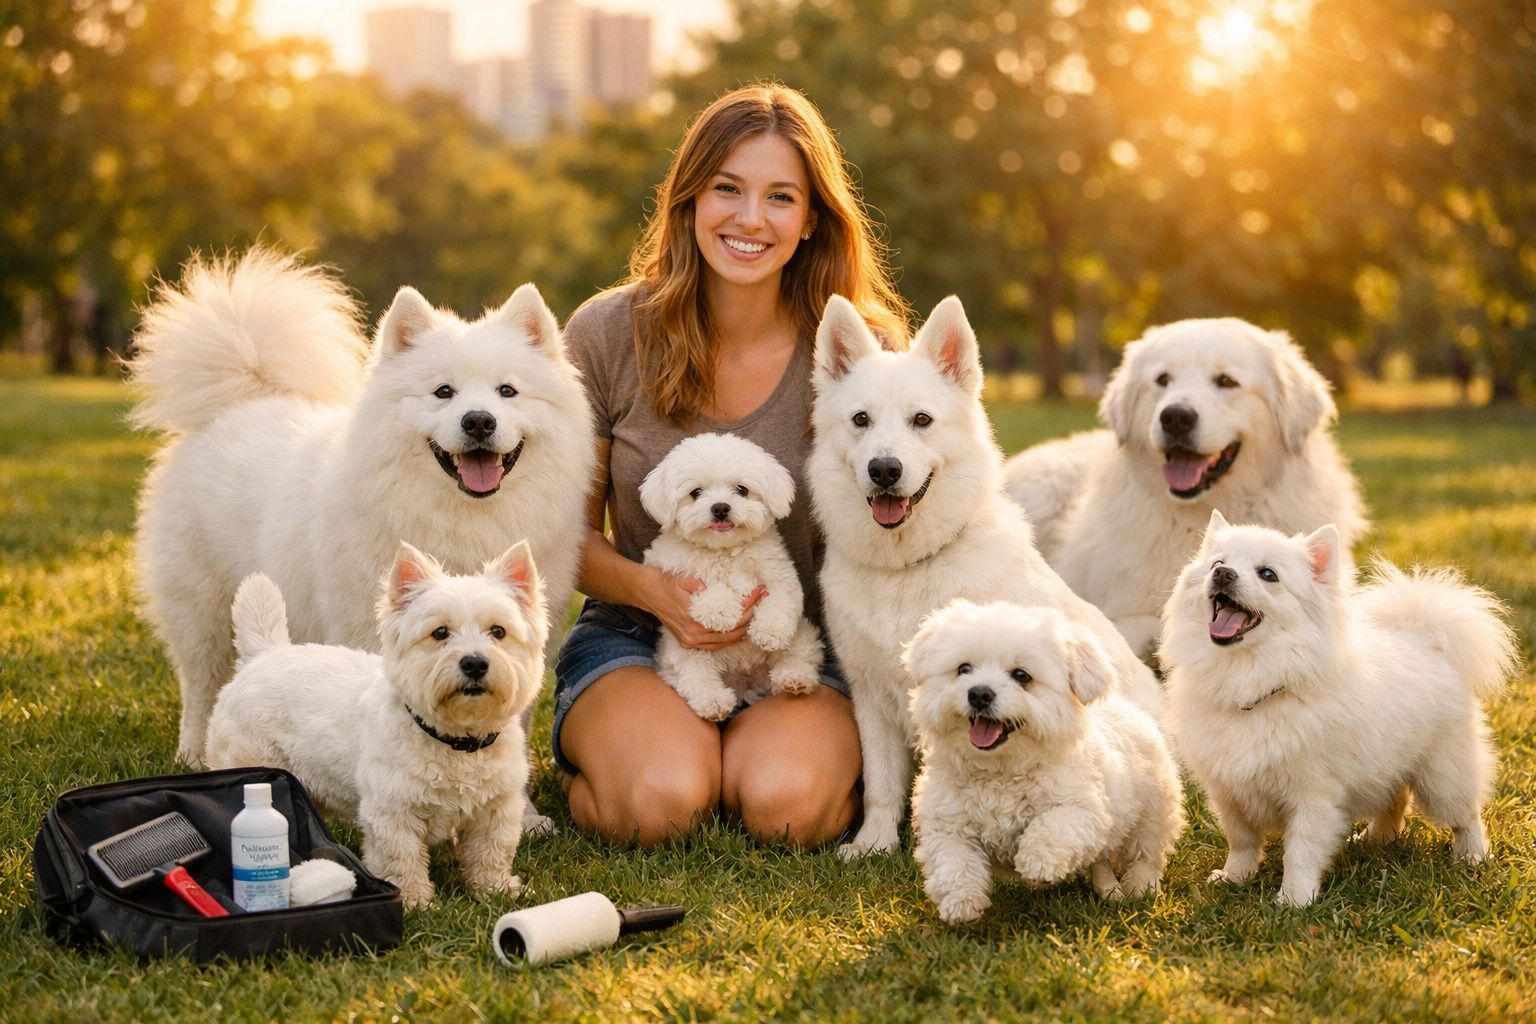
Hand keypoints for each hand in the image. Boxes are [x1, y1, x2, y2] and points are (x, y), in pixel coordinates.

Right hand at [647, 569, 763, 649]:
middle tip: (762, 599)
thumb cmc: (664, 582)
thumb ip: (693, 584)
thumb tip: (705, 587)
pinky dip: (730, 637)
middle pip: (732, 632)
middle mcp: (694, 636)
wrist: (645, 592)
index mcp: (693, 622)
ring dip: (743, 629)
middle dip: (750, 616)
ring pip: (726, 642)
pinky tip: (741, 627)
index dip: (748, 605)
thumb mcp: (680, 579)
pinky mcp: (689, 642)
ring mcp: (692, 641)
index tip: (759, 592)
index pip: (730, 617)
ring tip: (756, 612)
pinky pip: (716, 644)